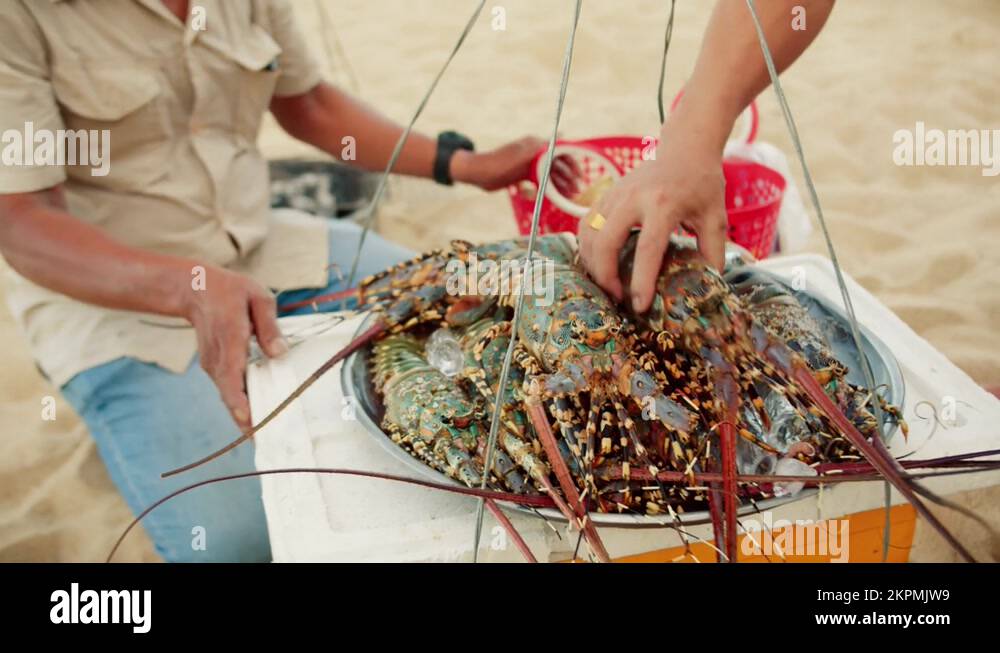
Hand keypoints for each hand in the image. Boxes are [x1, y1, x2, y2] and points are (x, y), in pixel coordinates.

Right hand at [181, 267, 287, 429]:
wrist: (194, 289)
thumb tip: (280, 353)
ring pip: (229, 397)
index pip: (232, 377)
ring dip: (246, 416)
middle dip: (248, 420)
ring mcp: (213, 365)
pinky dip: (242, 404)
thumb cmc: (230, 292)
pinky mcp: (215, 369)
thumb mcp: (257, 298)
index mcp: (231, 339)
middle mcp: (218, 358)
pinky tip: (259, 415)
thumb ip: (269, 326)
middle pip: (230, 396)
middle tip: (269, 440)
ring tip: (268, 435)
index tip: (251, 423)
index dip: (240, 403)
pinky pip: (229, 390)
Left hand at [451, 136, 579, 195]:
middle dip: (567, 178)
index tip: (579, 177)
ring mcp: (527, 165)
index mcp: (535, 145)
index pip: (559, 153)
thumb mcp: (523, 156)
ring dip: (558, 185)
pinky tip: (553, 196)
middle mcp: (533, 153)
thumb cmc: (499, 164)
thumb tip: (563, 133)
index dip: (571, 164)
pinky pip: (538, 181)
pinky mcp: (521, 175)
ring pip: (548, 175)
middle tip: (575, 191)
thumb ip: (544, 147)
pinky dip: (546, 188)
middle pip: (556, 165)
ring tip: (568, 196)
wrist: (478, 174)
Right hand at [578, 111, 728, 313]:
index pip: (647, 249)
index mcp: (663, 204)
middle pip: (606, 243)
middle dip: (606, 276)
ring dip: (593, 265)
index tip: (639, 306)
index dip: (641, 281)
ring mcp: (614, 194)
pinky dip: (586, 249)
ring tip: (608, 284)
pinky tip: (597, 265)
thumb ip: (713, 252)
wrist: (685, 149)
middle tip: (618, 298)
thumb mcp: (715, 217)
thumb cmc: (702, 185)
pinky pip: (585, 226)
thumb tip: (709, 286)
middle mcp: (633, 198)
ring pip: (590, 235)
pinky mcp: (605, 195)